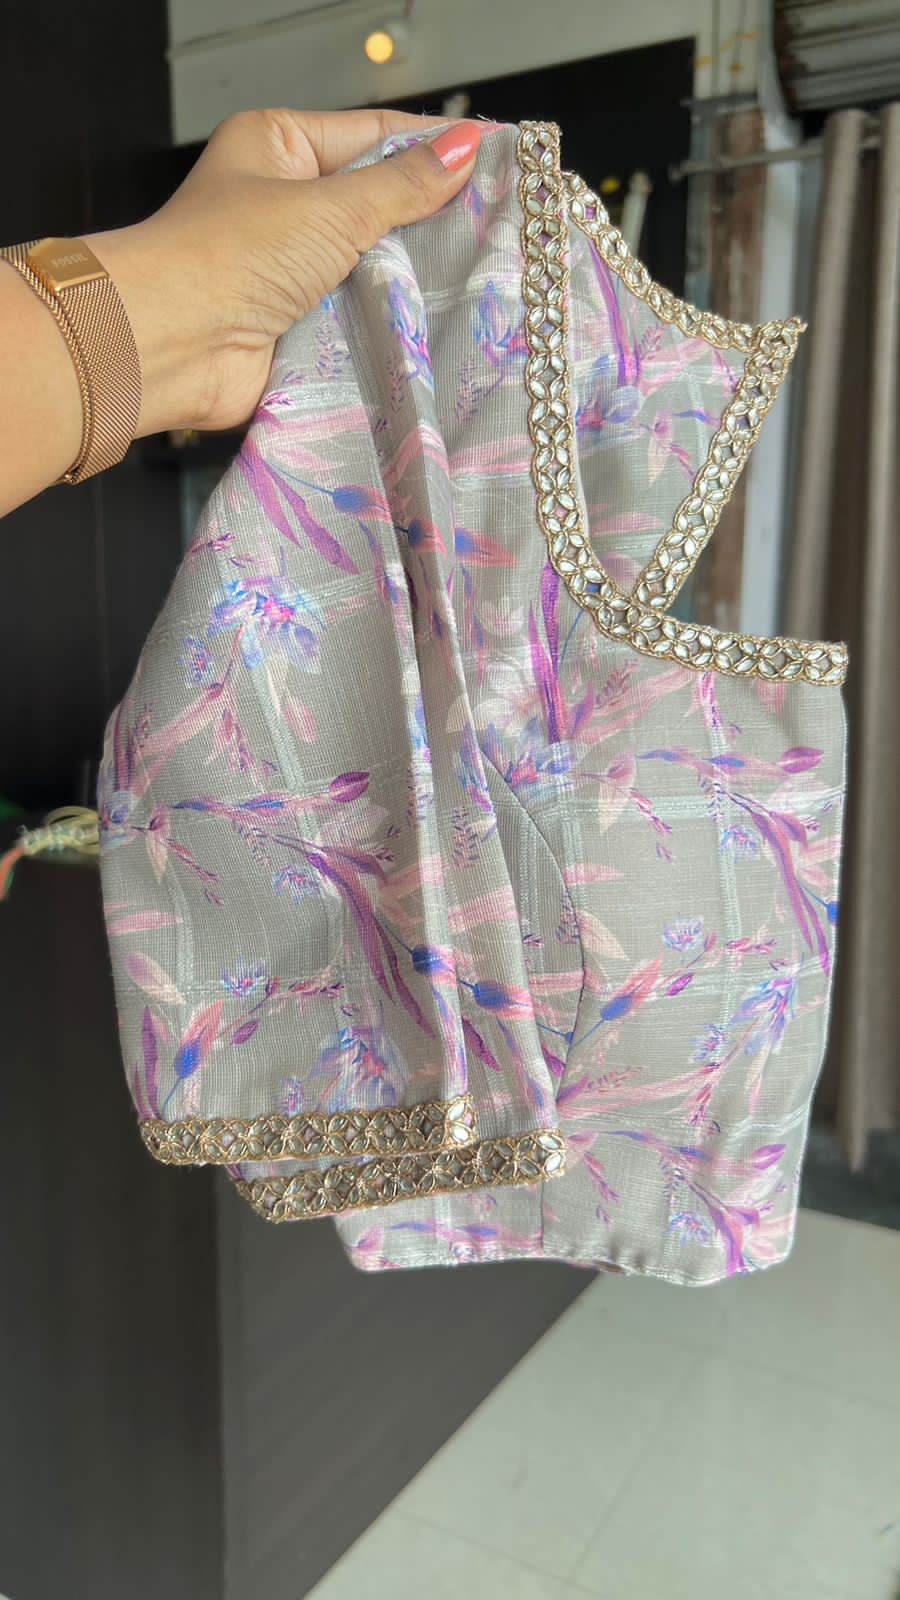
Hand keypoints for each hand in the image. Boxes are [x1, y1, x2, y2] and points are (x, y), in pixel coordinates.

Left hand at [86, 109, 482, 438]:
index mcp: (279, 147)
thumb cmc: (228, 256)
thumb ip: (402, 185)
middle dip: (432, 218)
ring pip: (373, 265)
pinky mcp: (300, 326)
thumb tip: (464, 148)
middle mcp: (284, 204)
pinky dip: (391, 323)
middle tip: (504, 223)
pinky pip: (359, 317)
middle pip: (377, 203)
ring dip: (414, 277)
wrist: (171, 346)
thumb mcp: (328, 207)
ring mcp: (293, 269)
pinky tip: (442, 324)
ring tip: (486, 275)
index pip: (374, 135)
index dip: (435, 147)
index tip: (496, 157)